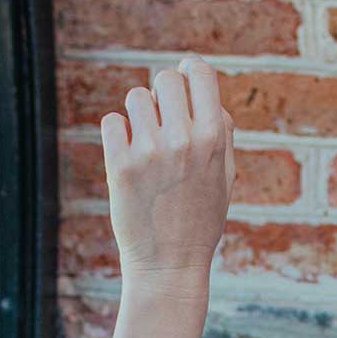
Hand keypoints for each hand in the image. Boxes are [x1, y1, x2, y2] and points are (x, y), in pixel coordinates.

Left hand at [101, 54, 235, 287]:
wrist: (170, 266)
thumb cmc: (200, 221)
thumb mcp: (225, 177)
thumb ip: (220, 132)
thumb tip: (206, 92)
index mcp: (213, 139)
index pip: (200, 72)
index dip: (190, 70)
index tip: (184, 78)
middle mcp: (182, 140)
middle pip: (165, 79)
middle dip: (162, 95)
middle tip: (162, 122)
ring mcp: (149, 152)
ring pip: (135, 98)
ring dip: (139, 116)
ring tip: (146, 148)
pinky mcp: (120, 166)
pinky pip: (112, 122)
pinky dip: (118, 135)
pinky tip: (129, 160)